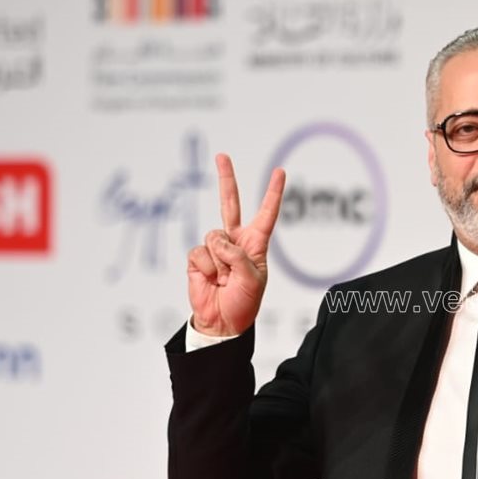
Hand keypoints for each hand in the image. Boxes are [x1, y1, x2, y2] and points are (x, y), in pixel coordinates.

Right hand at [187, 154, 285, 336]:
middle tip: (222, 156)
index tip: (280, 171)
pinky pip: (201, 252)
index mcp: (256, 244)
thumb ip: (239, 257)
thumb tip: (218, 242)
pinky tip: (210, 280)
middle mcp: (235, 241)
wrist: (221, 322)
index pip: (266, 214)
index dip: (273, 193)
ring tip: (224, 279)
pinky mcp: (197, 257)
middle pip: (229, 204)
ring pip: (214, 237)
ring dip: (220, 261)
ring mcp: (215, 248)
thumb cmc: (243, 303)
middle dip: (226, 179)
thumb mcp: (253, 280)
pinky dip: (206, 268)